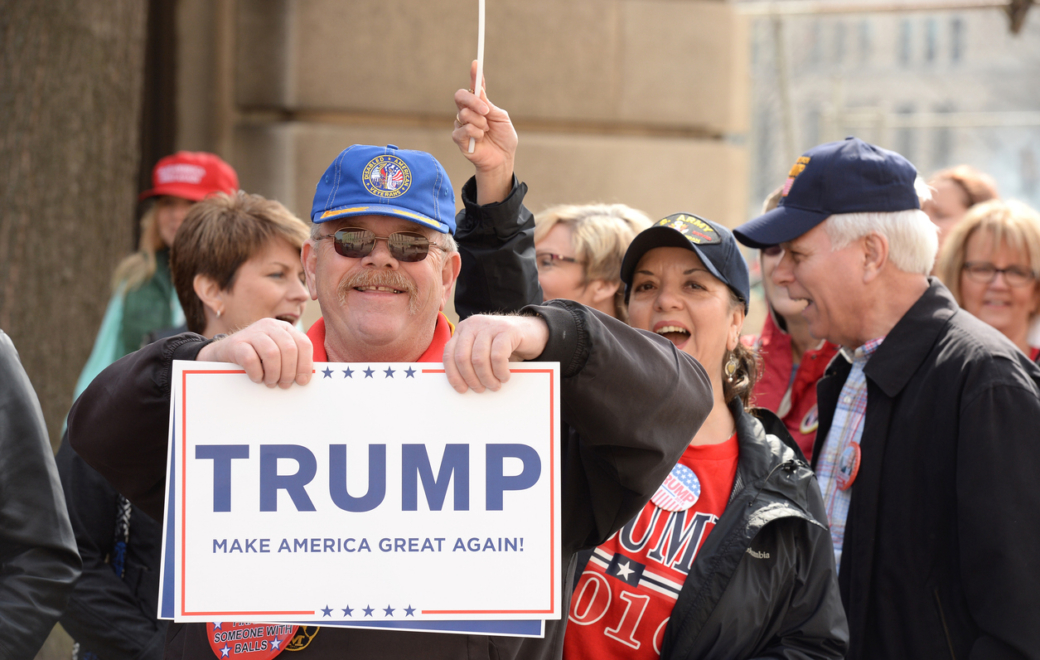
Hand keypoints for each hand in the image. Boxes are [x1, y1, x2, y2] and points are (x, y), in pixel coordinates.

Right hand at [196, 318, 312, 388]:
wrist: (224, 353)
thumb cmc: (257, 358)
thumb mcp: (277, 355)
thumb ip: (292, 360)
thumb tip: (306, 378)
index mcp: (284, 328)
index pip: (303, 343)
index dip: (305, 364)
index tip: (302, 381)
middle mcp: (269, 326)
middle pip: (289, 348)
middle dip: (289, 371)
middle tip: (284, 384)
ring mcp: (252, 332)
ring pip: (271, 353)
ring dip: (274, 373)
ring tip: (271, 383)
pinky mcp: (236, 343)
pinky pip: (250, 359)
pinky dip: (257, 373)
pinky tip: (257, 379)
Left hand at [443, 315, 548, 392]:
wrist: (532, 331)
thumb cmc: (504, 345)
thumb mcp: (483, 349)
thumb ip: (470, 359)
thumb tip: (461, 385)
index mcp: (463, 330)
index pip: (449, 354)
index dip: (453, 375)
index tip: (462, 389)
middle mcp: (473, 325)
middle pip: (462, 357)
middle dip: (471, 378)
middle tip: (480, 389)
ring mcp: (490, 326)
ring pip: (479, 358)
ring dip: (486, 378)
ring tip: (494, 385)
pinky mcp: (507, 330)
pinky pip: (498, 356)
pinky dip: (500, 371)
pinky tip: (504, 376)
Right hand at [452, 60, 516, 204]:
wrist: (502, 159)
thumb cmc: (503, 138)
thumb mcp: (500, 118)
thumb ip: (489, 105)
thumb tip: (480, 90)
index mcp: (480, 105)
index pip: (474, 87)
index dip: (474, 75)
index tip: (476, 63)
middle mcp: (468, 112)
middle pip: (460, 96)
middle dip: (473, 101)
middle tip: (486, 111)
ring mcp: (461, 125)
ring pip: (463, 114)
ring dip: (479, 122)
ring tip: (486, 131)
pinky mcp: (459, 138)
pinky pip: (463, 129)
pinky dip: (475, 132)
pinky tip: (481, 138)